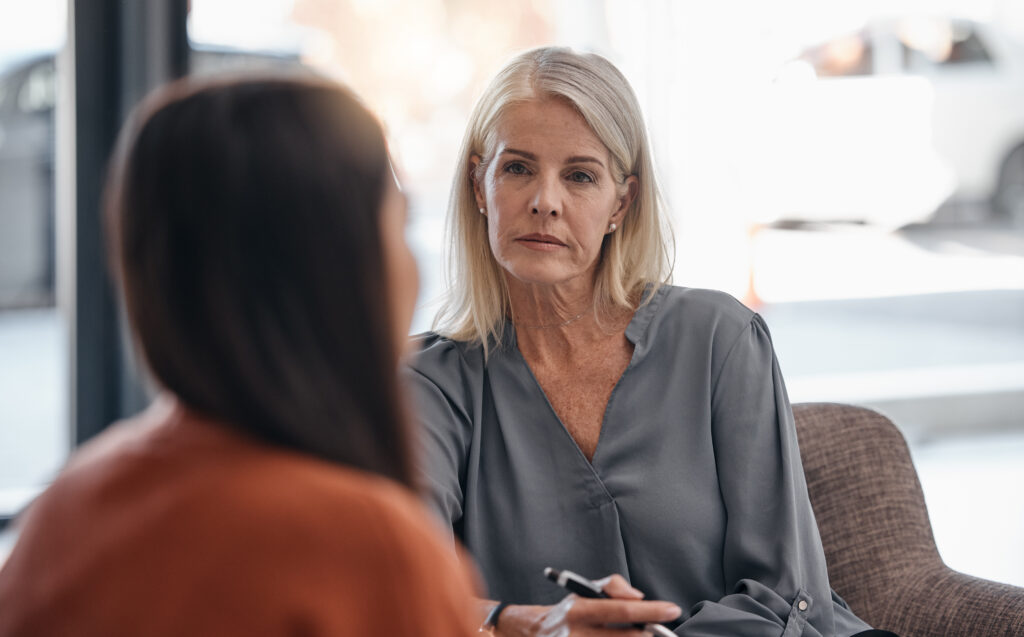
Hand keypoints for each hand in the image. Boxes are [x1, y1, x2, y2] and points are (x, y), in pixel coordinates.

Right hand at [496, 574, 681, 635]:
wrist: (534, 634)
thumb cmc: (569, 611)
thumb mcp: (585, 590)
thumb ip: (613, 586)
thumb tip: (638, 597)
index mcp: (580, 610)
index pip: (622, 610)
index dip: (651, 611)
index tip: (673, 609)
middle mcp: (577, 634)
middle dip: (649, 634)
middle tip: (661, 630)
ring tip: (641, 635)